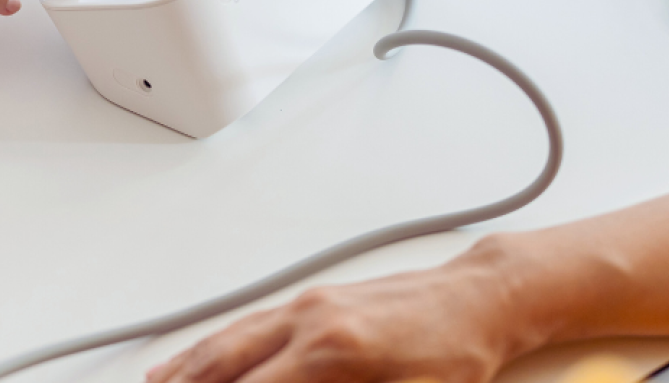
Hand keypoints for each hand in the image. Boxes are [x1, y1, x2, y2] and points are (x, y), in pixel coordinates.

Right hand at [148, 241, 541, 382]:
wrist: (484, 298)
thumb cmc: (458, 354)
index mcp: (332, 353)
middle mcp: (310, 321)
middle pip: (223, 365)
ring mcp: (307, 305)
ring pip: (226, 342)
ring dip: (184, 371)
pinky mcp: (313, 299)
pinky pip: (246, 325)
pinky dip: (209, 346)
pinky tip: (190, 361)